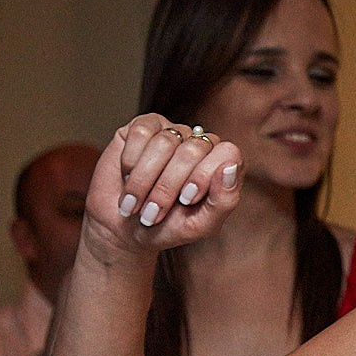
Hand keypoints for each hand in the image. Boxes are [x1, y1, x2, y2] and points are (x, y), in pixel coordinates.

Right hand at [79, 114, 245, 265]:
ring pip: (164, 142)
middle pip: (192, 151)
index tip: (186, 200)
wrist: (124, 229)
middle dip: (168, 187)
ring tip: (137, 202)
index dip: (204, 176)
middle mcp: (201, 145)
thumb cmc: (168, 229)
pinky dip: (130, 162)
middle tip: (154, 211)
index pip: (228, 153)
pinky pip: (140, 133)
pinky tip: (127, 177)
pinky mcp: (144, 127)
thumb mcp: (200, 225)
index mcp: (222, 166)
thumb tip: (230, 166)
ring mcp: (173, 133)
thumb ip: (224, 200)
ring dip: (144, 180)